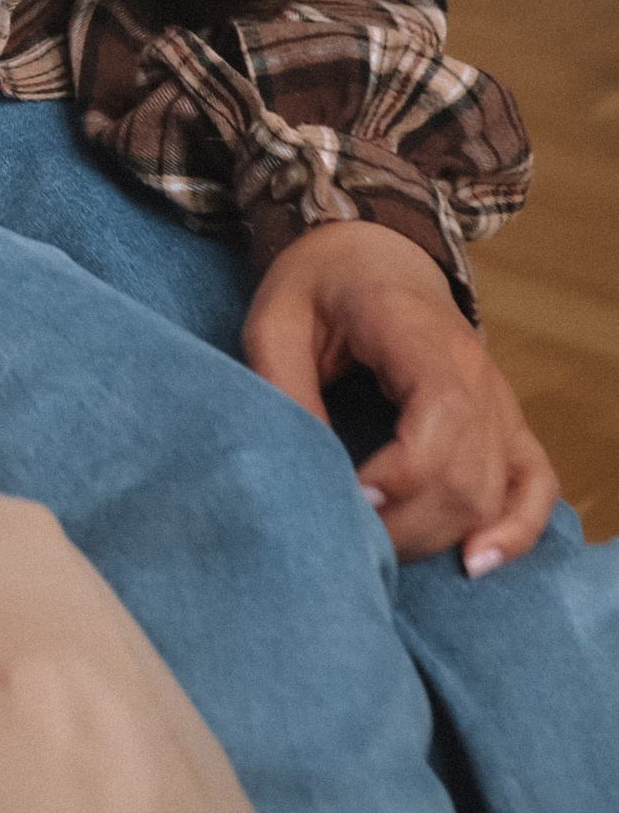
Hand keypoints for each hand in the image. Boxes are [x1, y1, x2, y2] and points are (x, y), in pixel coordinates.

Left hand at [243, 222, 558, 572]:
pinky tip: (475, 562)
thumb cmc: (319, 285)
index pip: (442, 415)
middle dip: (408, 521)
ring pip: (495, 490)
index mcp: (417, 332)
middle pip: (469, 471)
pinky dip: (515, 529)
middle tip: (348, 533)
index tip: (350, 496)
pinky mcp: (506, 422)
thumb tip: (304, 472)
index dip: (403, 474)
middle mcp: (474, 369)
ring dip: (440, 533)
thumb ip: (284, 389)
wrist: (371, 251)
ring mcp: (498, 398)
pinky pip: (535, 483)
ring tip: (382, 550)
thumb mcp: (276, 322)